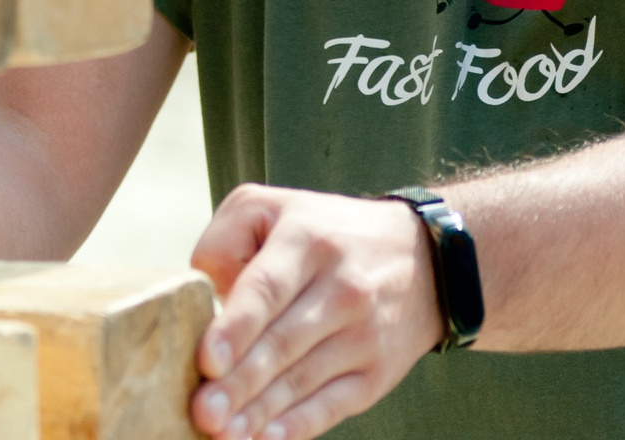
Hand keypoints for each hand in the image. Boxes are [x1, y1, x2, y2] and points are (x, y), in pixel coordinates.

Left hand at [185, 184, 444, 438]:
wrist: (423, 258)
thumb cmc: (325, 234)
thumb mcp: (275, 208)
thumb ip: (226, 238)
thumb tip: (201, 292)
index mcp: (308, 241)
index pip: (268, 287)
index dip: (238, 326)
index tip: (208, 360)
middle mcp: (342, 288)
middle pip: (283, 343)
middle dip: (239, 382)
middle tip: (202, 411)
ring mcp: (364, 335)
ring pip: (303, 381)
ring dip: (259, 412)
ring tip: (221, 433)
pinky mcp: (377, 374)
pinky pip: (332, 406)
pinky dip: (298, 427)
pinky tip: (265, 438)